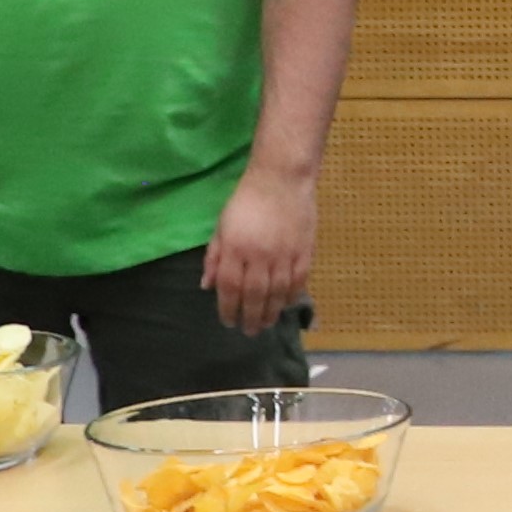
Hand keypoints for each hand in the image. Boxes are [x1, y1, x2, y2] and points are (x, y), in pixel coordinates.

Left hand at [203, 165, 318, 333]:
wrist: (282, 179)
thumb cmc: (245, 201)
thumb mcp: (221, 227)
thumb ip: (214, 257)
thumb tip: (207, 286)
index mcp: (235, 249)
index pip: (230, 288)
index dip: (228, 309)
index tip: (228, 321)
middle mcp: (259, 256)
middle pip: (255, 296)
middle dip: (251, 317)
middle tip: (249, 331)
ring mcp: (284, 255)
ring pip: (278, 293)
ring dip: (272, 312)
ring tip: (267, 324)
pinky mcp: (304, 252)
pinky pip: (299, 281)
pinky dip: (292, 296)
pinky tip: (287, 305)